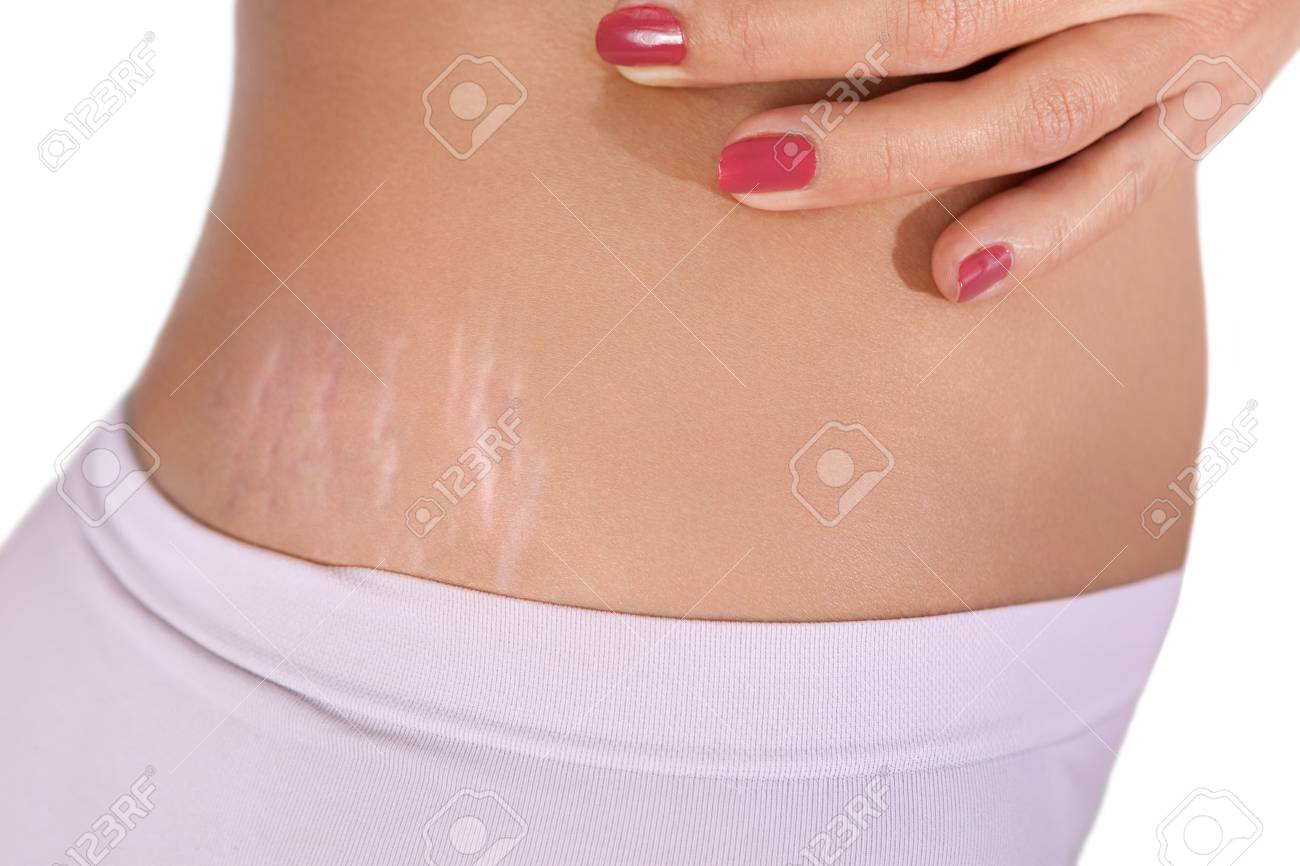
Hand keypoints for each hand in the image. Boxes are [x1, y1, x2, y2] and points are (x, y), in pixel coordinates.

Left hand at [595, 0, 1299, 301]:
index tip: (644, 17)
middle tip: (652, 63)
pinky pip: (1123, 189)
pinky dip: (1042, 233)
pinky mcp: (1208, 117)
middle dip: (785, 40)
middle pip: (943, 15)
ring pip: (1025, 112)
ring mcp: (1184, 48)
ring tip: (758, 177)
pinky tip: (953, 279)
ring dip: (887, 152)